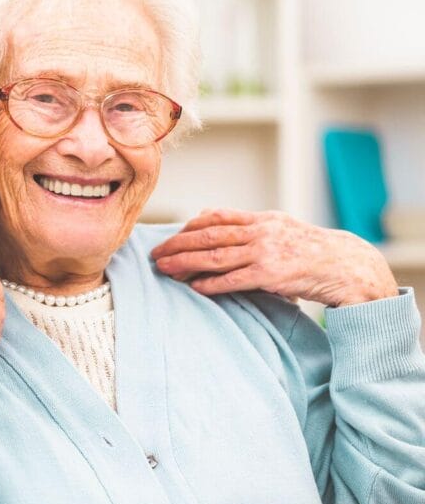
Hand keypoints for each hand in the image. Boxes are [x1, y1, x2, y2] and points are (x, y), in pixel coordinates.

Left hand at [150, 208, 399, 306]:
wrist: (346, 265)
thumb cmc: (311, 251)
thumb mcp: (282, 229)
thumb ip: (252, 229)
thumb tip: (218, 229)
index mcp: (262, 219)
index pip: (217, 216)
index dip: (190, 226)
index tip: (171, 234)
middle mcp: (260, 231)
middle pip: (208, 235)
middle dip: (178, 244)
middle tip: (156, 252)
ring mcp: (265, 252)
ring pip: (215, 256)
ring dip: (185, 263)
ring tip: (165, 269)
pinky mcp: (271, 275)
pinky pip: (233, 280)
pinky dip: (211, 283)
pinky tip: (194, 287)